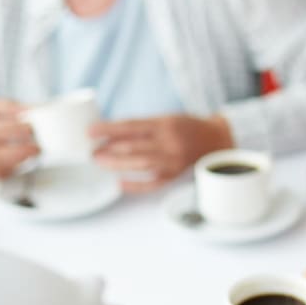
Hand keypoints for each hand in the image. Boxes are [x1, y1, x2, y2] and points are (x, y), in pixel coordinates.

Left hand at [89, 113, 233, 191]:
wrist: (215, 140)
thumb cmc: (186, 127)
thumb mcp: (166, 119)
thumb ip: (142, 126)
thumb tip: (110, 134)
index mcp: (166, 124)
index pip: (132, 126)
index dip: (109, 129)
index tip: (90, 131)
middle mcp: (170, 142)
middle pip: (134, 147)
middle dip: (109, 149)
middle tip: (92, 151)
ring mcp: (172, 161)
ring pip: (141, 164)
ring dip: (117, 164)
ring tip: (100, 162)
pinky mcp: (174, 176)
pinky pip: (152, 184)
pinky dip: (134, 185)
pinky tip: (118, 183)